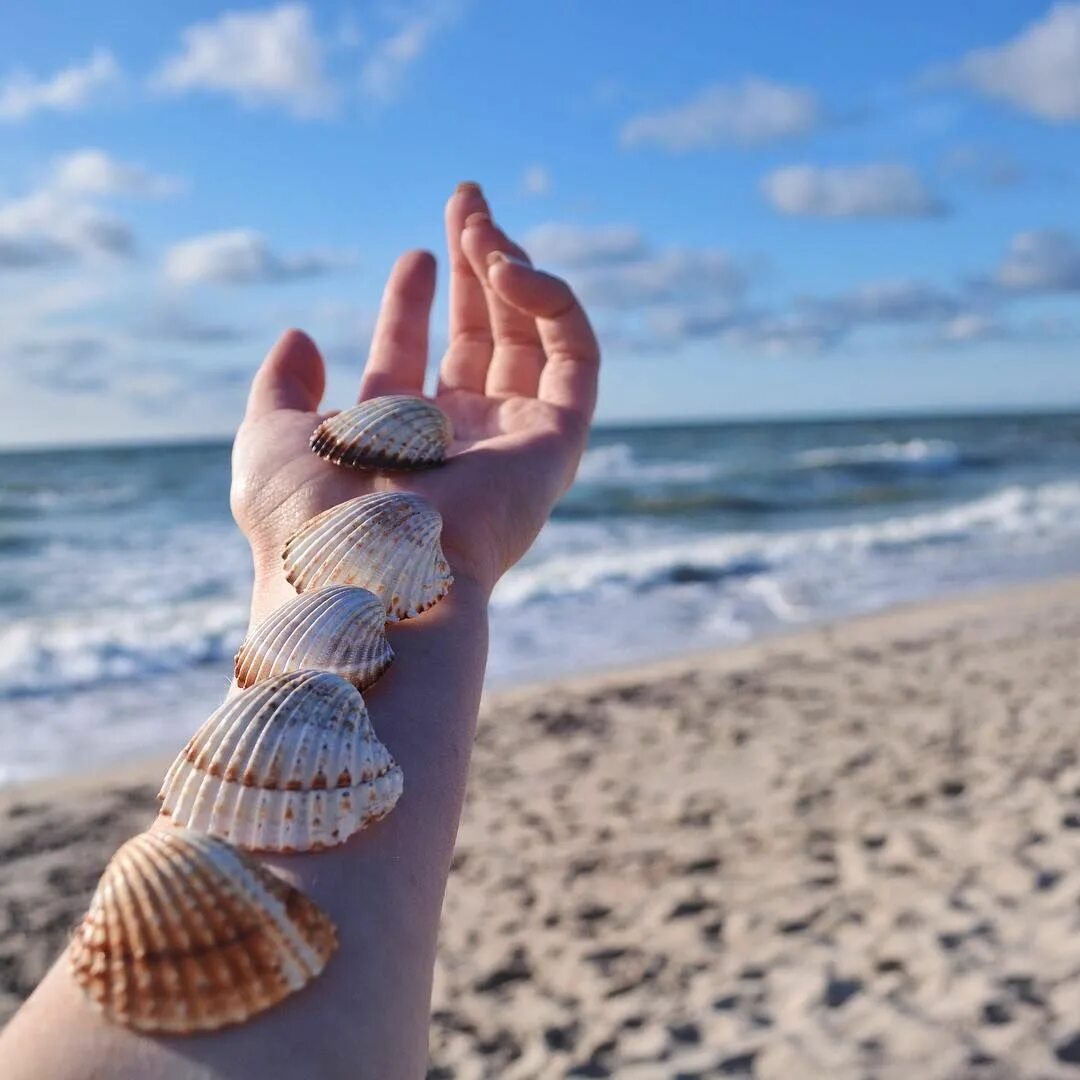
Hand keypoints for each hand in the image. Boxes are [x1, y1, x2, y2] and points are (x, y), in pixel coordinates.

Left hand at [230, 183, 599, 616]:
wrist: (361, 575)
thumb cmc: (306, 523)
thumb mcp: (269, 441)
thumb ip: (280, 390)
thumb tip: (301, 337)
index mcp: (398, 442)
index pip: (417, 359)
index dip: (415, 303)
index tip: (417, 252)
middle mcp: (461, 443)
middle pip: (481, 340)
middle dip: (474, 270)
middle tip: (466, 201)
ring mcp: (513, 444)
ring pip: (533, 342)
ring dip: (513, 274)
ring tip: (484, 222)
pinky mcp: (557, 444)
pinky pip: (577, 360)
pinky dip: (555, 305)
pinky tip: (512, 268)